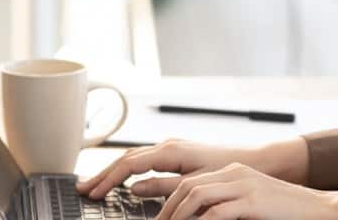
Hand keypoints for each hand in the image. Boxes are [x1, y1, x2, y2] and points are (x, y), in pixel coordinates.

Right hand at [76, 139, 260, 199]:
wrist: (256, 161)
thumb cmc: (228, 173)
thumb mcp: (194, 185)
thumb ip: (163, 187)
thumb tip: (134, 189)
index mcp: (171, 151)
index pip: (129, 164)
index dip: (108, 178)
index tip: (92, 192)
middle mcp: (169, 145)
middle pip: (126, 158)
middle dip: (103, 173)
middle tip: (82, 188)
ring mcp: (172, 147)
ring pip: (134, 158)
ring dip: (113, 171)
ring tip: (95, 185)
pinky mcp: (177, 153)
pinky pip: (145, 160)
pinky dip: (129, 170)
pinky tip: (123, 180)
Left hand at [155, 162, 337, 219]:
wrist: (322, 209)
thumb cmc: (287, 211)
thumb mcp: (252, 204)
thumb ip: (228, 207)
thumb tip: (203, 218)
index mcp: (234, 172)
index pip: (192, 181)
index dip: (171, 200)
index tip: (162, 218)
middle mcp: (236, 173)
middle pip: (188, 186)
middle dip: (168, 208)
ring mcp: (244, 185)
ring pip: (196, 195)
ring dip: (178, 215)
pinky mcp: (253, 201)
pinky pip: (218, 211)